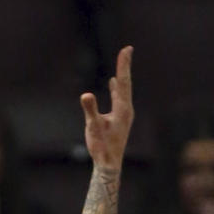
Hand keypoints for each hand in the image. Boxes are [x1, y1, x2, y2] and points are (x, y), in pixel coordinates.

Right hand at [80, 45, 133, 171]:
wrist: (110, 164)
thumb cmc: (101, 147)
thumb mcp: (93, 127)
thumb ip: (90, 110)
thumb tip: (86, 95)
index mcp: (122, 109)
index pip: (123, 82)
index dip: (124, 65)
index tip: (127, 49)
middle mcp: (126, 109)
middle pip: (126, 84)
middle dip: (125, 66)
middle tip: (127, 50)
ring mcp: (124, 114)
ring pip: (124, 91)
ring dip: (122, 76)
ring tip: (122, 64)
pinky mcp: (120, 119)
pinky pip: (120, 98)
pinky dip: (117, 88)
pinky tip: (114, 85)